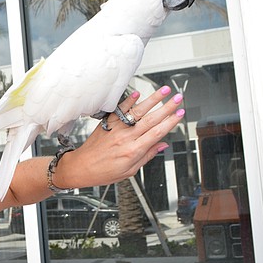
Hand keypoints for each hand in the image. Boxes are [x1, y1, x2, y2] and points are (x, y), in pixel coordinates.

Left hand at [54, 85, 183, 188]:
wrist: (81, 167)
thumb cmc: (104, 172)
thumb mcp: (130, 171)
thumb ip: (147, 156)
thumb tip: (162, 145)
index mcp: (133, 151)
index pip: (157, 133)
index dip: (170, 122)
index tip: (180, 114)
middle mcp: (125, 137)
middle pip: (151, 119)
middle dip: (167, 107)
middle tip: (178, 98)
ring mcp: (116, 128)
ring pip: (138, 111)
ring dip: (153, 99)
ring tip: (164, 91)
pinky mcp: (108, 123)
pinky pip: (120, 110)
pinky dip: (129, 100)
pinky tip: (138, 93)